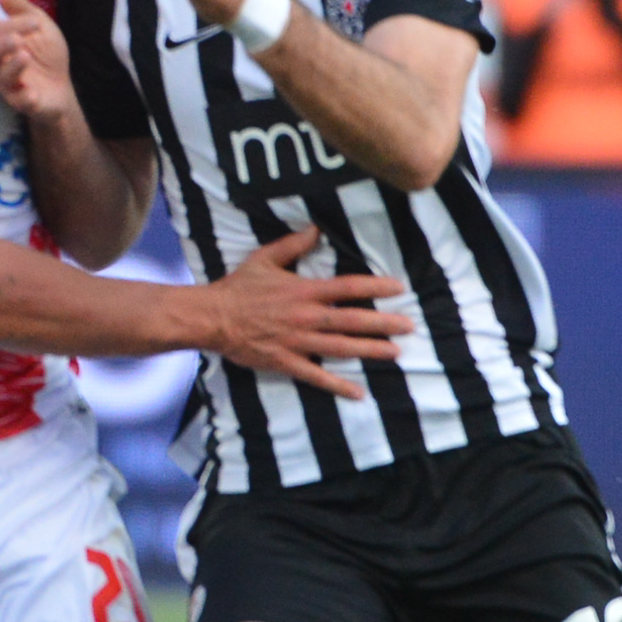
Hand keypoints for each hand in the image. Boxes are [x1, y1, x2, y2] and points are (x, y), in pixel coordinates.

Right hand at [0, 0, 71, 119]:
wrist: (61, 86)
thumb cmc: (46, 53)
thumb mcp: (39, 26)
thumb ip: (21, 9)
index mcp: (1, 44)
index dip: (12, 24)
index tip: (35, 21)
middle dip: (2, 45)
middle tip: (17, 40)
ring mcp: (9, 85)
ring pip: (2, 77)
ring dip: (13, 67)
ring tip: (26, 57)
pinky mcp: (21, 102)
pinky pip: (17, 102)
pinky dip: (24, 98)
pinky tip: (32, 93)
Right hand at [195, 228, 412, 399]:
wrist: (212, 318)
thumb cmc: (238, 287)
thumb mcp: (265, 259)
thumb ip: (293, 245)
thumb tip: (315, 229)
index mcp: (305, 291)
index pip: (348, 287)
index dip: (375, 287)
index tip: (398, 288)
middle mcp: (307, 317)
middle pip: (353, 320)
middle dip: (384, 323)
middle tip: (409, 326)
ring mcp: (299, 342)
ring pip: (342, 348)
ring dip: (370, 350)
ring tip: (395, 353)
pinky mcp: (287, 362)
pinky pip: (317, 376)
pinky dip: (338, 385)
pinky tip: (359, 392)